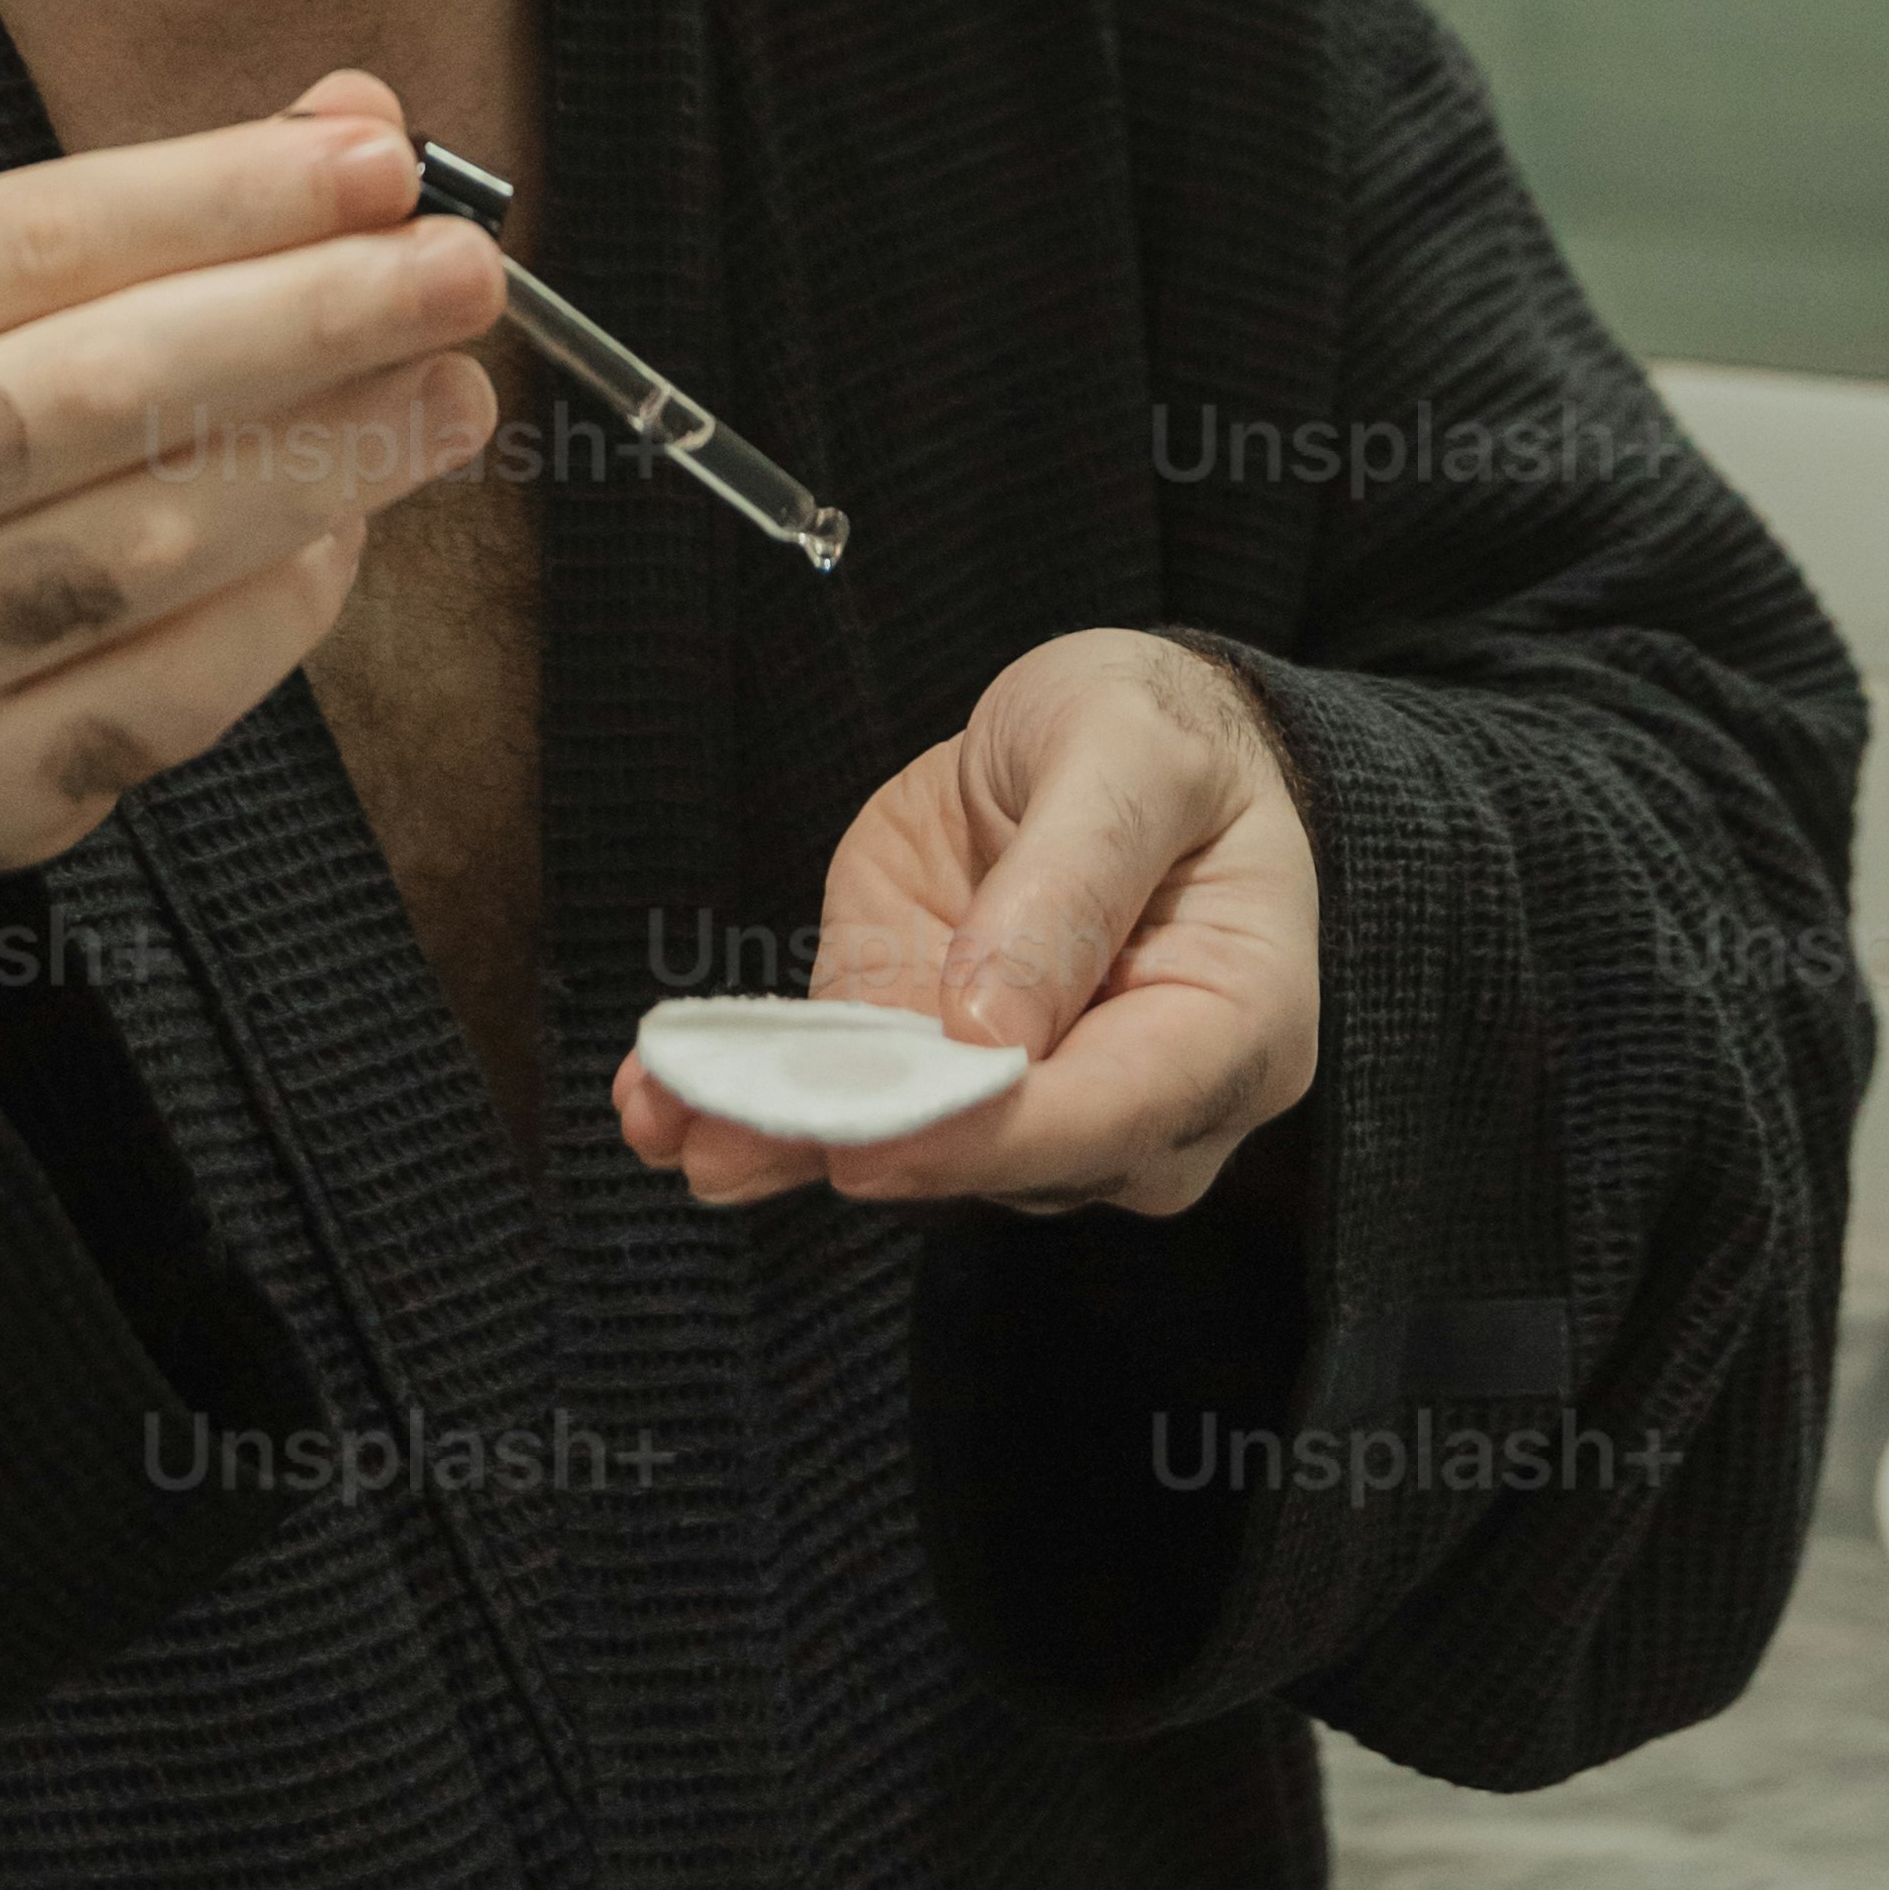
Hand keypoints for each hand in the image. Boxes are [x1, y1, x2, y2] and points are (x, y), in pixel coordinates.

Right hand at [0, 65, 499, 940]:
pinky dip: (282, 604)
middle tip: (463, 272)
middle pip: (94, 386)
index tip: (384, 161)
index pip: (31, 235)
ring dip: (329, 457)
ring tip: (451, 393)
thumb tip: (360, 124)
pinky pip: (168, 687)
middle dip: (308, 317)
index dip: (221, 192)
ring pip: (145, 543)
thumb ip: (171, 214)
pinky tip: (351, 532)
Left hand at [613, 626, 1320, 1220]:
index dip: (991, 1132)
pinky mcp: (929, 1064)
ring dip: (780, 1134)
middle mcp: (1135, 1098)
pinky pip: (847, 1111)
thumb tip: (991, 1031)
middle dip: (864, 1145)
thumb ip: (1076, 878)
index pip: (1115, 1109)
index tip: (879, 1139)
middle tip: (735, 1127)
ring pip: (910, 1149)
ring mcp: (1023, 1093)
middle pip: (1003, 1155)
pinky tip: (658, 1112)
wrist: (1116, 734)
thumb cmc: (1167, 738)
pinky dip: (750, 1119)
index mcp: (1231, 1025)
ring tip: (668, 1115)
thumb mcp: (1134, 753)